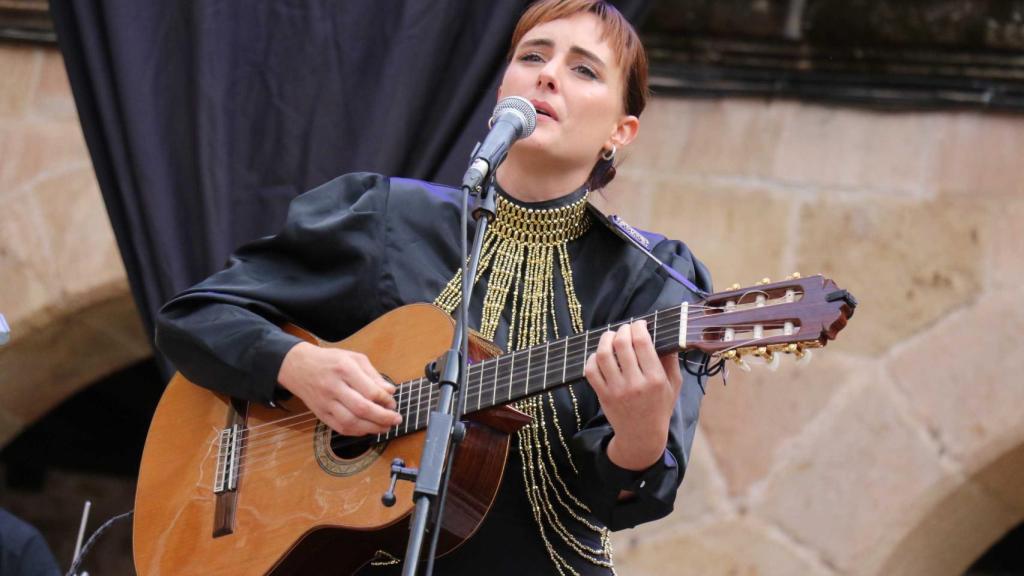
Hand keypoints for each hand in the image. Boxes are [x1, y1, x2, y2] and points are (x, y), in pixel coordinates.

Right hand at [277, 342, 401, 435]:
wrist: (298, 367)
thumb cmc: (330, 361)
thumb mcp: (354, 358)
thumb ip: (373, 375)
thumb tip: (390, 391)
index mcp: (344, 369)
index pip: (369, 390)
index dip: (385, 400)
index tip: (393, 402)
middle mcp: (333, 387)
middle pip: (361, 408)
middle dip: (383, 417)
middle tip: (396, 419)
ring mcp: (325, 402)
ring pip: (350, 422)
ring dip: (372, 428)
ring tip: (385, 427)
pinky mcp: (320, 413)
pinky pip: (340, 428)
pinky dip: (357, 431)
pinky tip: (368, 429)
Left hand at [584, 320, 682, 470]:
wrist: (642, 435)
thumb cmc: (660, 407)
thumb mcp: (674, 385)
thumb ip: (671, 361)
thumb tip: (667, 336)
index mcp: (655, 379)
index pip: (642, 343)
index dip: (639, 327)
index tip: (640, 324)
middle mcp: (635, 383)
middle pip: (622, 344)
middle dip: (623, 330)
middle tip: (625, 329)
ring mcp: (616, 390)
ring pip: (603, 354)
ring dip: (605, 339)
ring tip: (610, 336)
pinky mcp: (602, 395)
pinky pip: (591, 370)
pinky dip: (592, 358)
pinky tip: (599, 355)